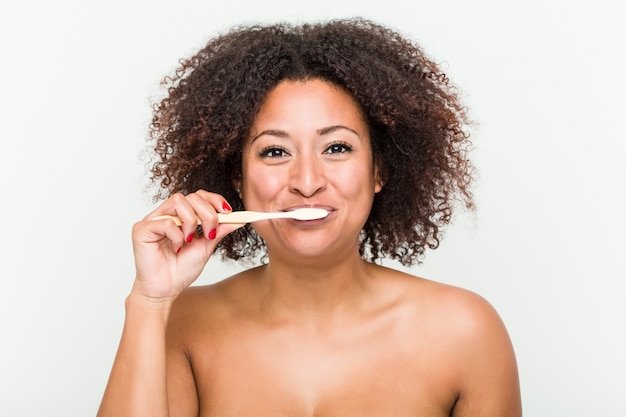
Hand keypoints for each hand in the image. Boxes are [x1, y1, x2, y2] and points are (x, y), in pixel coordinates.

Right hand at [130, 190, 243, 304]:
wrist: (165, 291)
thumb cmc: (181, 270)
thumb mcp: (207, 247)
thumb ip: (219, 230)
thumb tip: (238, 219)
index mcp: (181, 216)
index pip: (198, 196)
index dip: (214, 200)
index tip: (228, 212)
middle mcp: (167, 214)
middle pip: (191, 196)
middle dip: (207, 213)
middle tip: (210, 233)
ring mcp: (153, 220)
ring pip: (178, 201)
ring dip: (191, 221)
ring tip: (190, 240)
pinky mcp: (141, 229)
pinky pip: (165, 221)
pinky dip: (176, 235)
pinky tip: (176, 248)